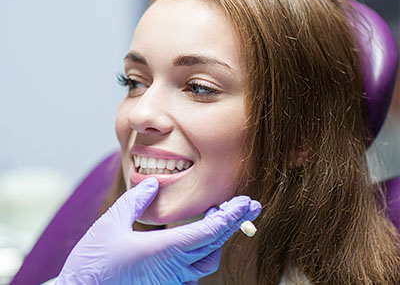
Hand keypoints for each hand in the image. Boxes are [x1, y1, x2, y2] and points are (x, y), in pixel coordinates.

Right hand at [55, 177, 260, 284]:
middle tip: (249, 206)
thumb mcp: (111, 223)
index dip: (231, 215)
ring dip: (218, 237)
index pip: (210, 231)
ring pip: (208, 259)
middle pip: (215, 243)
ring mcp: (172, 280)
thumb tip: (152, 183)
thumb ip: (135, 201)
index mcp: (165, 249)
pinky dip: (203, 251)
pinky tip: (198, 240)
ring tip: (219, 218)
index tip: (246, 202)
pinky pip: (194, 270)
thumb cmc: (94, 264)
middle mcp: (174, 267)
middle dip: (234, 222)